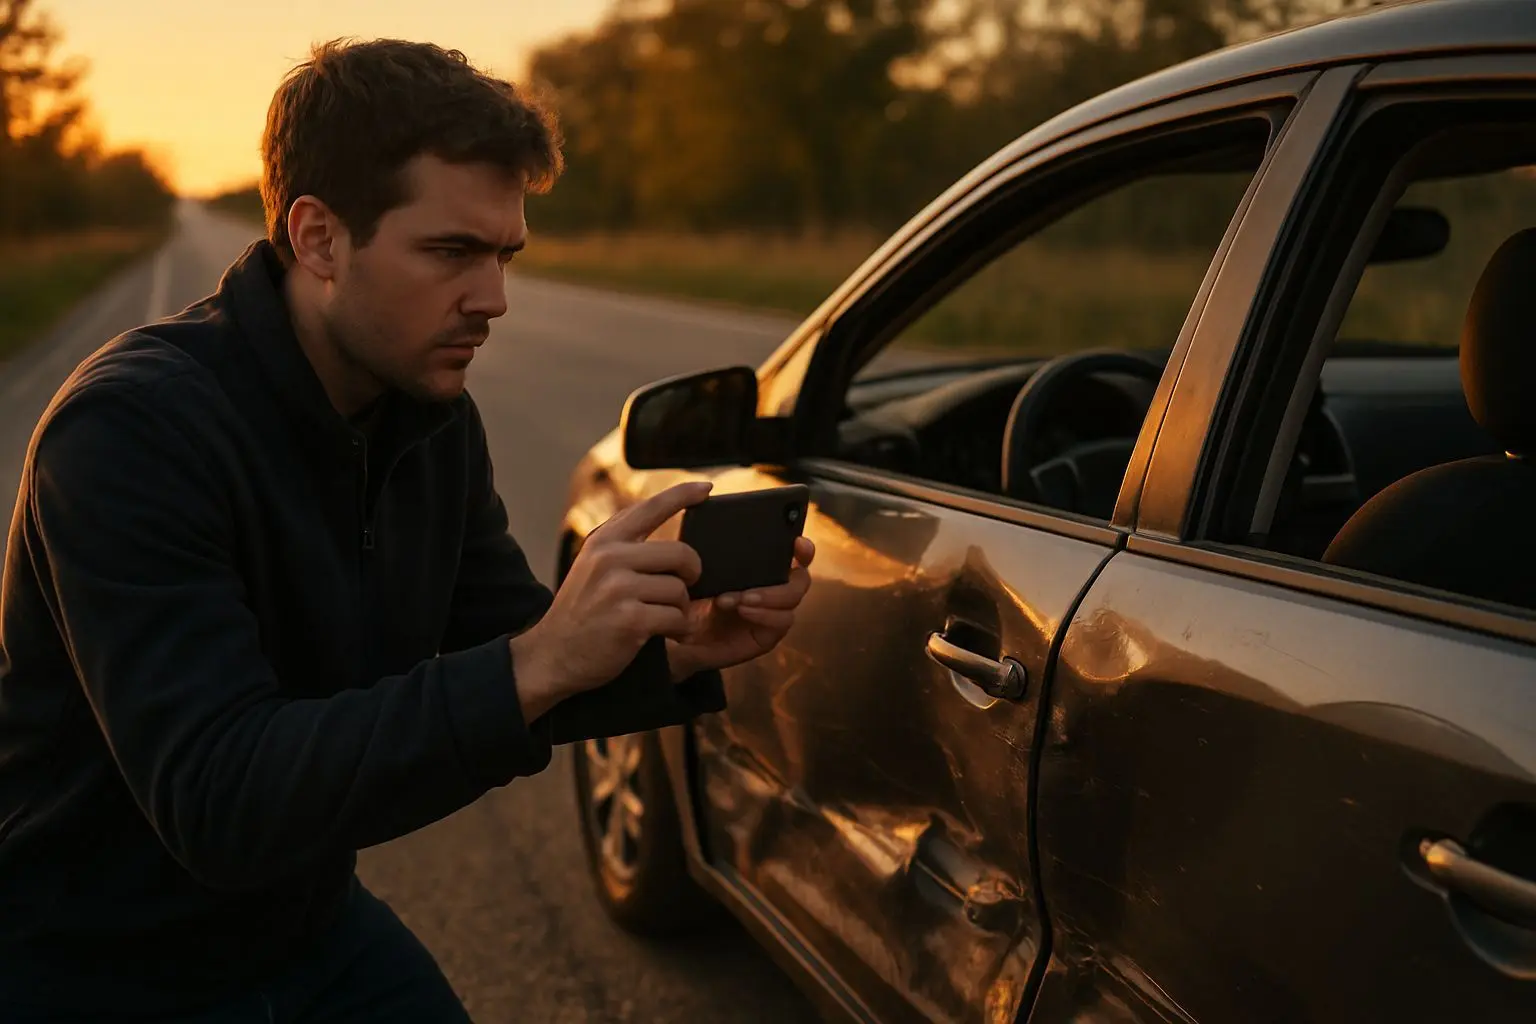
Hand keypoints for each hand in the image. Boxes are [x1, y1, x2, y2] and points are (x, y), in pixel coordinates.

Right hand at [510, 481, 710, 720]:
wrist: (552, 655)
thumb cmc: (582, 611)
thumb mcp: (592, 565)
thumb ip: (622, 542)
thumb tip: (664, 514)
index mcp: (604, 540)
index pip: (650, 507)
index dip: (683, 494)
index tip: (707, 487)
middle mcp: (610, 558)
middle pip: (680, 553)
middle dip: (691, 575)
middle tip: (684, 589)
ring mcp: (618, 588)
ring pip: (680, 589)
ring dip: (681, 609)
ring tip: (667, 618)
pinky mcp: (629, 619)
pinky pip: (676, 617)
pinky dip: (679, 629)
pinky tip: (670, 634)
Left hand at [666, 536, 814, 680]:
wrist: (675, 634)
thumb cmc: (688, 596)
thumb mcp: (699, 569)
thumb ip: (715, 550)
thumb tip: (721, 525)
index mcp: (761, 568)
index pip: (794, 554)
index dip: (802, 548)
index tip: (797, 542)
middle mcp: (772, 589)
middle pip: (800, 577)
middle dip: (791, 571)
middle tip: (766, 570)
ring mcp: (772, 613)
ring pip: (791, 600)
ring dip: (768, 595)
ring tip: (741, 597)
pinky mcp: (767, 635)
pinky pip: (781, 622)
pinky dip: (764, 614)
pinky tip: (742, 609)